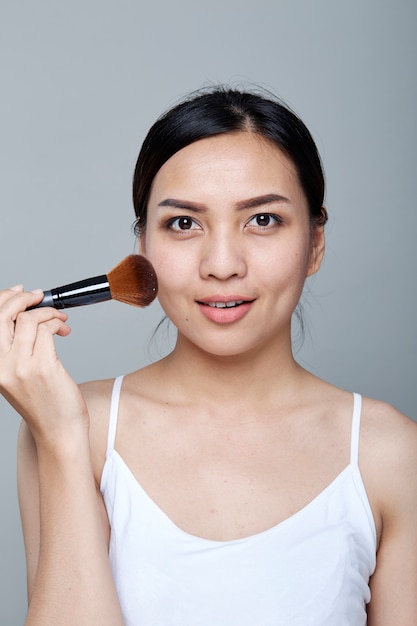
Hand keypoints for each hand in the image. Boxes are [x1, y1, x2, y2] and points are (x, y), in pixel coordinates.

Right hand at [0, 285, 88, 446]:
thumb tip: (25, 313)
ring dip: (48, 312)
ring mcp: (21, 366)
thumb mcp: (19, 375)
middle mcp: (1, 365)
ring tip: (59, 320)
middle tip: (39, 297)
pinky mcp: (43, 367)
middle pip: (4, 315)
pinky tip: (63, 329)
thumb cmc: (44, 403)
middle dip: (23, 298)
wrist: (58, 431)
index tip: (19, 292)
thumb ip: (17, 347)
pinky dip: (57, 323)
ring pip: (28, 319)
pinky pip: (47, 330)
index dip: (4, 299)